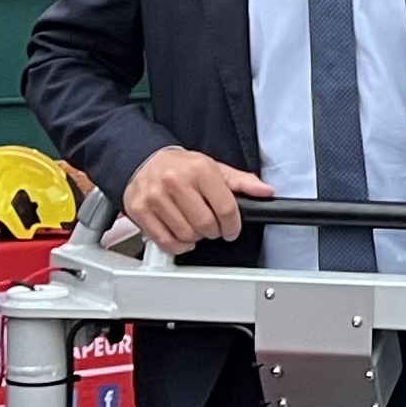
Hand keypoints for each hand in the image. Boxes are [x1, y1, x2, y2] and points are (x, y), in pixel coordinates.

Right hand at [122, 145, 270, 248]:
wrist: (144, 160)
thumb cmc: (182, 167)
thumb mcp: (215, 169)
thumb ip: (242, 182)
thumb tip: (265, 191)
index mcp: (199, 169)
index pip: (225, 208)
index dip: (233, 225)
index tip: (232, 229)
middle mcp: (175, 181)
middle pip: (206, 224)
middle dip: (214, 232)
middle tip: (212, 226)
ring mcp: (155, 197)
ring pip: (186, 235)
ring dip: (196, 238)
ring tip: (194, 226)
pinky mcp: (140, 210)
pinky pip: (165, 241)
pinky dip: (178, 246)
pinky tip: (181, 235)